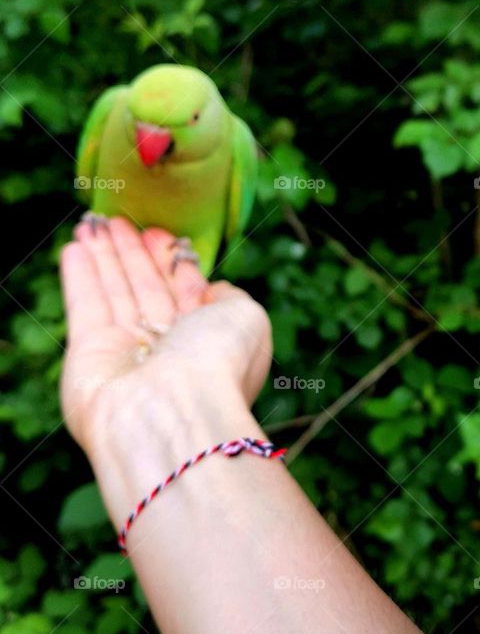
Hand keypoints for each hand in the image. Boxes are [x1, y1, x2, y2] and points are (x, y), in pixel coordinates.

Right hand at [60, 217, 271, 457]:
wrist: (171, 413)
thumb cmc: (218, 363)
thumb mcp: (248, 318)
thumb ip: (231, 297)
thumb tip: (211, 289)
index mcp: (211, 342)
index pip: (187, 292)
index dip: (172, 261)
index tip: (159, 233)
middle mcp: (169, 350)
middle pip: (147, 290)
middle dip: (133, 254)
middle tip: (119, 220)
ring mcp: (127, 354)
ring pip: (115, 294)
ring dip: (104, 257)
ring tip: (94, 223)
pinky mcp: (89, 355)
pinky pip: (86, 306)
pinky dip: (81, 277)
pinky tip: (76, 247)